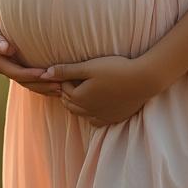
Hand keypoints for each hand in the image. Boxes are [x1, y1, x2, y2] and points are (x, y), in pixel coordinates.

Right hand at [0, 0, 61, 97]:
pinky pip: (33, 80)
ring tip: (62, 88)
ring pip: (30, 84)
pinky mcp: (21, 67)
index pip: (14, 72)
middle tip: (58, 84)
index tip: (42, 73)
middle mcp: (5, 69)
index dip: (28, 74)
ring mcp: (13, 69)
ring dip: (45, 87)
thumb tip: (6, 49)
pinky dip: (45, 84)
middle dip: (41, 84)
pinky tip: (60, 85)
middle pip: (24, 81)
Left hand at [39, 55, 159, 126]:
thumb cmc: (115, 69)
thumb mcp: (89, 67)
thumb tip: (45, 74)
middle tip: (72, 80)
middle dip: (68, 93)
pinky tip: (96, 104)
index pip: (65, 89)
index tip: (71, 70)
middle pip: (70, 104)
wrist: (143, 80)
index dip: (65, 79)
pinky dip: (91, 114)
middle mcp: (88, 111)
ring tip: (82, 91)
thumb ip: (66, 70)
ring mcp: (102, 117)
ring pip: (81, 114)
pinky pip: (95, 121)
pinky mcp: (113, 118)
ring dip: (78, 104)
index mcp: (80, 98)